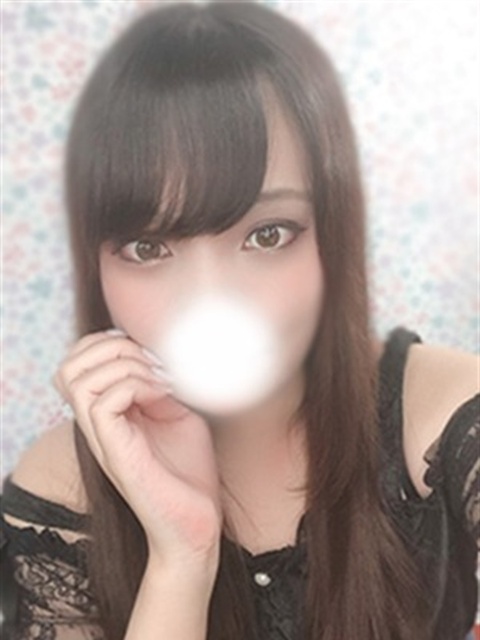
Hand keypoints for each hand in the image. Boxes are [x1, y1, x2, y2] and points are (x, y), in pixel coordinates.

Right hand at [54, 330, 222, 570]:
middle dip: (111, 348)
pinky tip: (164, 396)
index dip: (105, 343)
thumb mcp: (178, 415)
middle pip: (69, 367)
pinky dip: (134, 386)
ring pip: (78, 381)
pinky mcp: (117, 454)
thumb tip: (157, 362)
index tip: (148, 352)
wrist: (197, 524)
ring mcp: (104, 440)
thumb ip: (161, 387)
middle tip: (153, 363)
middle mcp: (98, 426)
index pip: (77, 364)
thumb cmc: (189, 473)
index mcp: (109, 415)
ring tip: (160, 380)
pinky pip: (102, 404)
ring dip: (124, 366)